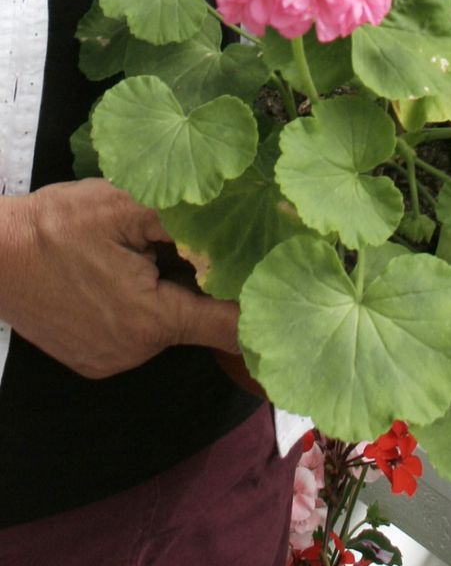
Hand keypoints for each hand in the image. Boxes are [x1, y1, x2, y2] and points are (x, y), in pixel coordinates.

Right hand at [0, 179, 238, 378]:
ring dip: (169, 296)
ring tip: (143, 259)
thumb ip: (184, 218)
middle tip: (202, 249)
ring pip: (166, 326)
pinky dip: (139, 308)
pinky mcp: (93, 361)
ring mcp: (111, 361)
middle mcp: (135, 351)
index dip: (256, 303)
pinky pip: (136, 334)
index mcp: (151, 319)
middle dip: (205, 287)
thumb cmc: (54, 225)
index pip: (228, 325)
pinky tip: (119, 278)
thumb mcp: (123, 204)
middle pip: (196, 321)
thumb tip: (236, 220)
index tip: (280, 287)